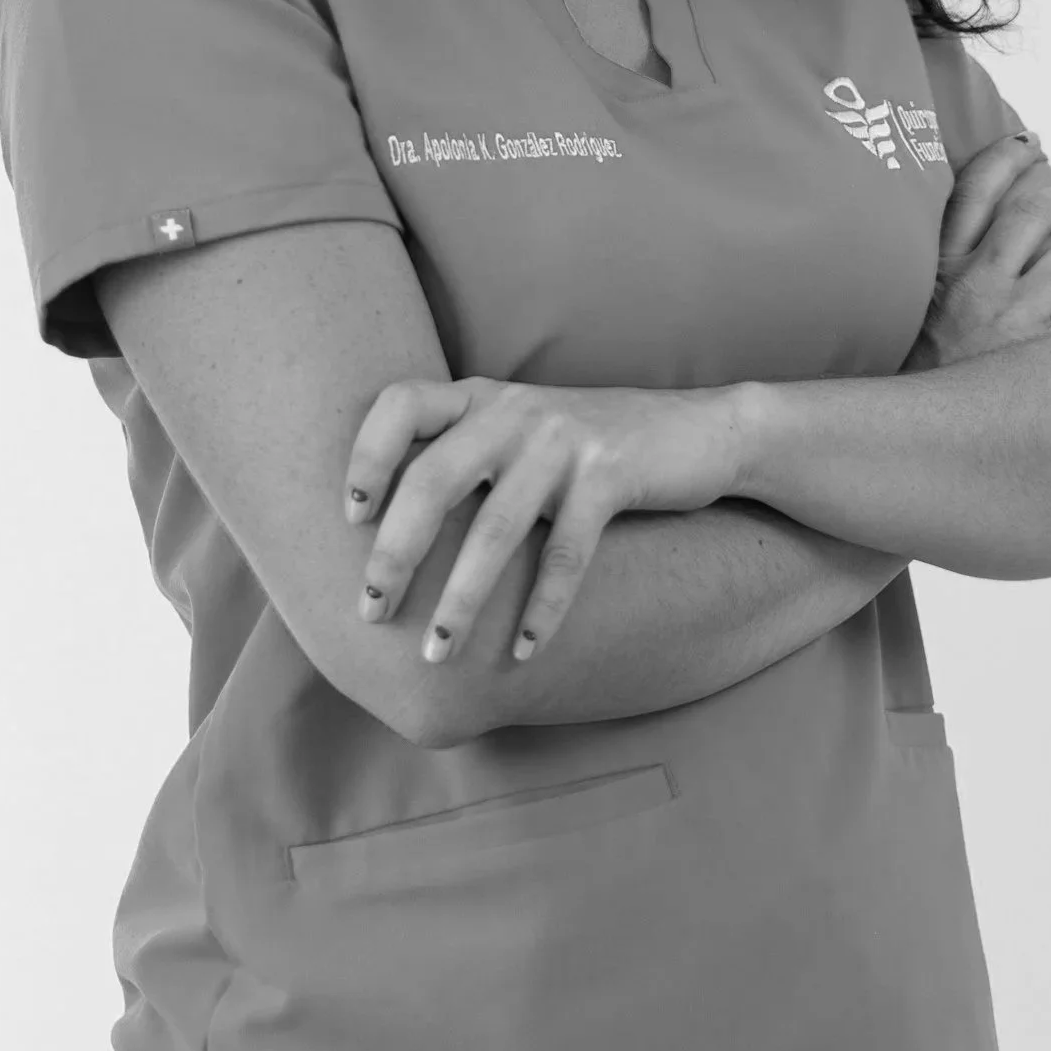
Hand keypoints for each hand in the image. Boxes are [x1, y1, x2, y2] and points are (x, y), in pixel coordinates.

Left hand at [341, 376, 737, 664]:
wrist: (701, 431)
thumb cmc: (593, 448)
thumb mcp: (524, 432)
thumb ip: (469, 456)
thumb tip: (391, 538)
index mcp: (483, 397)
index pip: (400, 404)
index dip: (366, 457)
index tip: (349, 518)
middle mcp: (514, 411)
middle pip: (432, 480)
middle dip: (395, 554)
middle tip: (371, 612)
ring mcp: (562, 440)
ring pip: (494, 529)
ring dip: (460, 601)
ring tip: (435, 654)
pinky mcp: (611, 473)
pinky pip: (564, 552)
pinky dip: (542, 609)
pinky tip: (524, 652)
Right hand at [902, 130, 1050, 372]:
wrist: (906, 442)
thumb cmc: (908, 379)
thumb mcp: (895, 318)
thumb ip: (928, 280)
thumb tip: (953, 249)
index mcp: (938, 269)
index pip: (973, 191)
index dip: (1004, 157)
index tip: (1030, 141)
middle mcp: (976, 287)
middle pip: (1035, 215)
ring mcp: (1012, 324)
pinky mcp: (1042, 364)